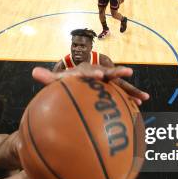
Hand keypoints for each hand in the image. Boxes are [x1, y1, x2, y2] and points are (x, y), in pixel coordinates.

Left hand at [32, 64, 148, 104]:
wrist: (84, 72)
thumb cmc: (71, 78)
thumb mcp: (59, 78)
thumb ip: (48, 77)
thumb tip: (33, 72)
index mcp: (87, 71)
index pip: (90, 71)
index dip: (93, 72)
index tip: (97, 74)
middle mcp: (101, 74)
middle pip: (111, 73)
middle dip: (118, 73)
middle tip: (128, 72)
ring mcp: (109, 82)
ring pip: (122, 86)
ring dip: (132, 90)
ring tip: (143, 98)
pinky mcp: (114, 90)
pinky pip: (124, 96)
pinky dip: (131, 100)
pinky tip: (139, 107)